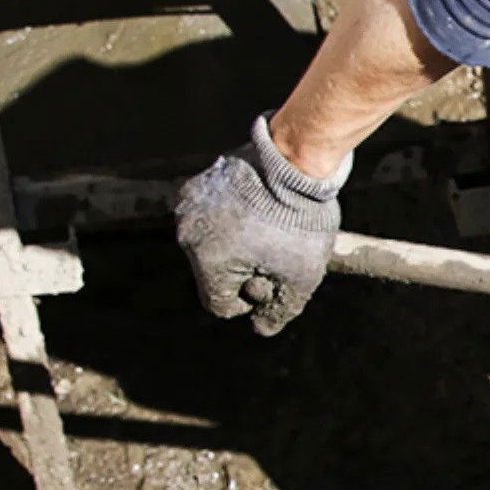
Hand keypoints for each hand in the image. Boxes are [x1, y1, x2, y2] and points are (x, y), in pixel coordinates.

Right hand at [174, 114, 344, 335]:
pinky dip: (229, 218)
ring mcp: (188, 206)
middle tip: (273, 249)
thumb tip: (262, 328)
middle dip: (242, 271)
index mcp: (207, 260)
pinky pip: (209, 216)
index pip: (220, 304)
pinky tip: (255, 208)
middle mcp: (187, 233)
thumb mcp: (302, 276)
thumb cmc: (301, 221)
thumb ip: (280, 311)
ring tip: (266, 225)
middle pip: (213, 274)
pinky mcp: (196, 185)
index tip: (272, 276)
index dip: (250, 299)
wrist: (297, 161)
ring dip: (234, 244)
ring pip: (210, 244)